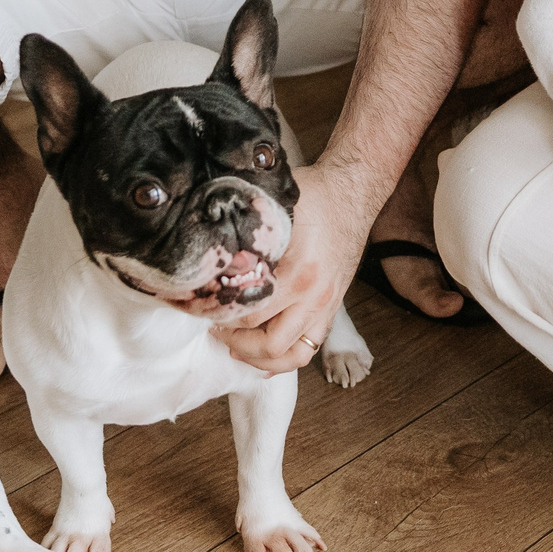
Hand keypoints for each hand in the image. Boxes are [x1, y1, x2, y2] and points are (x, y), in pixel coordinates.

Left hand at [220, 162, 369, 374]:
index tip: (199, 309)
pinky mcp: (332, 308)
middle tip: (213, 326)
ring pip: (292, 355)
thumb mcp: (273, 206)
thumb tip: (208, 246)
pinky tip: (263, 356)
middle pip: (267, 341)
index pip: (249, 311)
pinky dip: (285, 359)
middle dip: (235, 340)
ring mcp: (325, 305)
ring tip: (235, 346)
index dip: (219, 315)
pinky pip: (309, 348)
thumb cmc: (311, 195)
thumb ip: (243, 227)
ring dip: (260, 357)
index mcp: (297, 271)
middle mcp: (313, 295)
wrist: (352, 192)